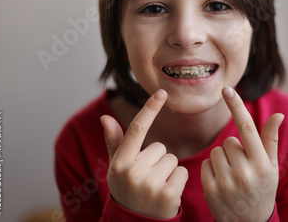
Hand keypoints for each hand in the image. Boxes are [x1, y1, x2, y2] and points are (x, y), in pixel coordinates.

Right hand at [100, 90, 187, 218]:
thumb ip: (115, 142)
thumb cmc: (128, 190)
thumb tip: (105, 118)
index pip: (136, 129)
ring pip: (173, 159)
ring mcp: (150, 184)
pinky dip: (178, 181)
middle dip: (158, 160)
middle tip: (149, 179)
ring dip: (169, 171)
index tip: (161, 92)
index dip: (149, 109)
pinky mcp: (167, 195)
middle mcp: (132, 172)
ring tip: (157, 186)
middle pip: (161, 147)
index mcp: (120, 163)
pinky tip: (167, 193)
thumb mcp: (117, 168)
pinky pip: (182, 172)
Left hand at [201, 87, 284, 221]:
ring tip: (232, 176)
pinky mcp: (210, 189)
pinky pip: (205, 164)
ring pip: (215, 152)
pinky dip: (211, 170)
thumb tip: (278, 114)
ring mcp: (226, 182)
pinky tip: (221, 182)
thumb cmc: (262, 189)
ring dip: (222, 159)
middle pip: (228, 141)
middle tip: (242, 167)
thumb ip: (270, 139)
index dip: (236, 107)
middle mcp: (244, 172)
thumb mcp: (271, 166)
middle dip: (234, 150)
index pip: (247, 128)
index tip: (226, 90)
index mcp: (261, 163)